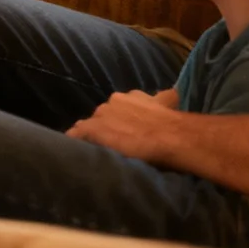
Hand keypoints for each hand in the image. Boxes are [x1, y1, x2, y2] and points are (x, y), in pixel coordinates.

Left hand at [66, 90, 182, 162]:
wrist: (170, 136)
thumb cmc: (172, 124)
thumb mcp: (168, 103)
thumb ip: (163, 98)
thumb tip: (170, 94)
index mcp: (130, 96)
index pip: (117, 108)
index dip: (118, 121)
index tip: (122, 131)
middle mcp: (112, 101)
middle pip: (102, 116)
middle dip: (106, 128)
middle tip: (112, 145)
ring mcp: (101, 115)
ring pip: (88, 126)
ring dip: (92, 137)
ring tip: (94, 151)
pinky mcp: (92, 129)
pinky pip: (76, 135)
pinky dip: (76, 143)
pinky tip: (76, 153)